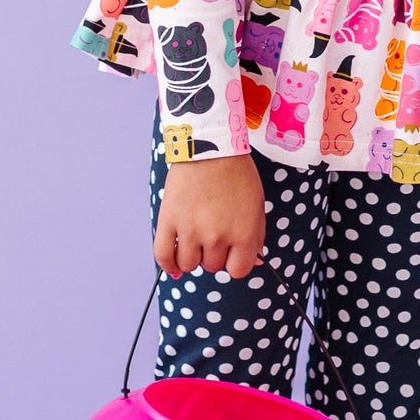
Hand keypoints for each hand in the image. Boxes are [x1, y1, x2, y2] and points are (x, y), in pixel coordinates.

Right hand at [154, 153, 264, 276]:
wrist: (211, 149)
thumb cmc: (237, 175)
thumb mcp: (256, 206)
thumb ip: (256, 237)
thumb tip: (252, 262)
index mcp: (243, 235)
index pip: (238, 270)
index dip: (234, 262)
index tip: (231, 253)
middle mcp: (217, 237)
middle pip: (213, 267)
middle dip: (214, 254)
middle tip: (212, 234)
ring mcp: (191, 231)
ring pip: (188, 264)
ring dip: (192, 258)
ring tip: (195, 242)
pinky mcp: (169, 221)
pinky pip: (163, 255)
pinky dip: (168, 265)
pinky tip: (173, 266)